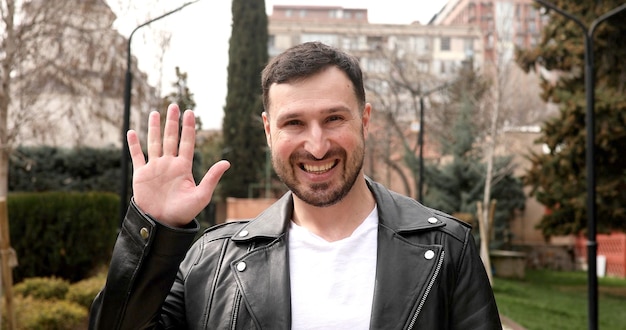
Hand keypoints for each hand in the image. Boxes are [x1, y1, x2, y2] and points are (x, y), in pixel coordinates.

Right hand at [127, 104, 229, 226]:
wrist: (163, 224)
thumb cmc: (184, 212)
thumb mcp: (202, 195)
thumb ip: (212, 177)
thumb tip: (227, 162)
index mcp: (183, 167)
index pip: (187, 142)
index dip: (188, 127)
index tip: (190, 112)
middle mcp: (169, 164)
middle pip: (171, 138)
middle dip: (172, 122)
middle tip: (174, 105)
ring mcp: (155, 168)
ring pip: (154, 143)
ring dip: (154, 128)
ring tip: (155, 113)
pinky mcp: (141, 175)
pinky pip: (137, 156)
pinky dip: (134, 145)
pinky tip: (132, 132)